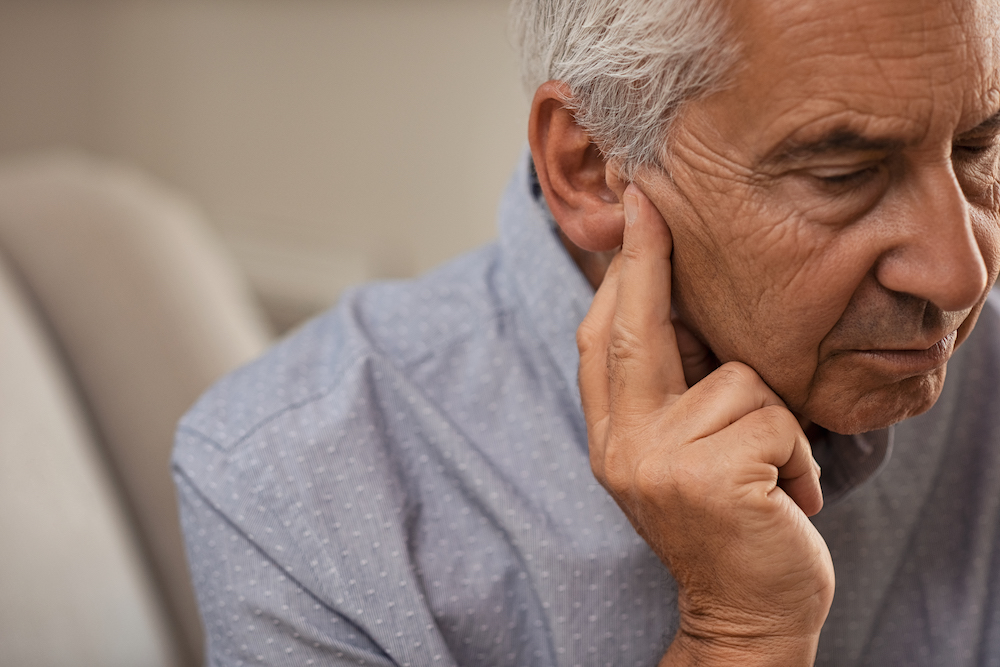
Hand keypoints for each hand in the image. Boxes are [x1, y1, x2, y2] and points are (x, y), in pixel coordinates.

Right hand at [577, 184, 833, 665]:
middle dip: (647, 257)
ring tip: (770, 472)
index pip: (603, 339)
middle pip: (634, 329)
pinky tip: (788, 498)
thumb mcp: (680, 454)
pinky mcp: (712, 480)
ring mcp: (659, 464)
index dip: (619, 274)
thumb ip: (668, 390)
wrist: (745, 612)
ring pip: (738, 380)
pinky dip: (800, 456)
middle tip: (651, 198)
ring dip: (774, 422)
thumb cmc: (727, 520)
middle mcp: (621, 446)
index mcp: (610, 436)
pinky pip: (777, 422)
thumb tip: (673, 301)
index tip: (636, 213)